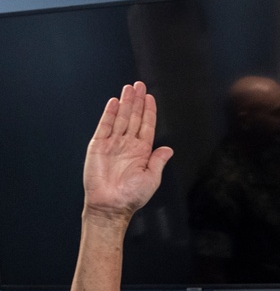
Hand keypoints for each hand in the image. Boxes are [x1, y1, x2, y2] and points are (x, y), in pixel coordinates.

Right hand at [82, 82, 173, 219]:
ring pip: (121, 118)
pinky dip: (110, 114)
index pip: (147, 126)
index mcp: (142, 152)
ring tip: (129, 88)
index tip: (150, 97)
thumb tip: (169, 149)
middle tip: (139, 84)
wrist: (111, 205)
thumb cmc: (132, 196)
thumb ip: (158, 161)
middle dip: (137, 101)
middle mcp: (128, 145)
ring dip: (126, 103)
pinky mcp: (98, 145)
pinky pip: (105, 126)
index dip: (149, 111)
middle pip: (134, 118)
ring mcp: (113, 144)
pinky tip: (115, 102)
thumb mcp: (151, 178)